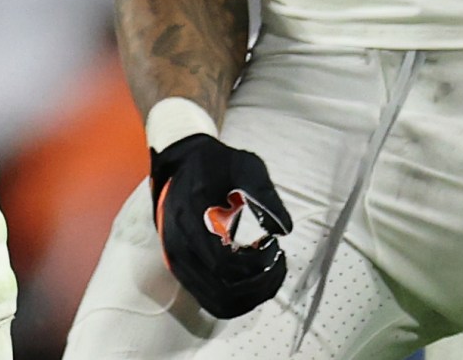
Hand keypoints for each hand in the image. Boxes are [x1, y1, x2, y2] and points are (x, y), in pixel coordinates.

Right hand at [150, 133, 292, 318]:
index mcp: (189, 219)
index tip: (274, 245)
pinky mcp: (183, 269)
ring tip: (270, 274)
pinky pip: (210, 301)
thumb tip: (284, 229)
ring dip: (251, 296)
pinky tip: (254, 284)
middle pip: (224, 289)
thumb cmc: (214, 164)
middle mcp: (179, 246)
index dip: (257, 263)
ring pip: (219, 301)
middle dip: (260, 282)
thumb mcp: (244, 165)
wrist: (180, 161)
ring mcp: (178, 261)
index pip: (225, 263)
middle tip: (277, 260)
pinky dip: (237, 301)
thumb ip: (264, 194)